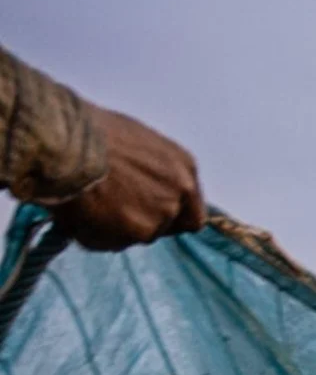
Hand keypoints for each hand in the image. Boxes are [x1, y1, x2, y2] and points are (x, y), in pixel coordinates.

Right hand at [48, 107, 204, 250]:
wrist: (66, 141)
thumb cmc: (89, 131)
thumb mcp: (133, 142)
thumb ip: (147, 171)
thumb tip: (135, 186)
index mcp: (183, 168)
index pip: (190, 213)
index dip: (169, 218)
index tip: (146, 215)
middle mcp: (180, 195)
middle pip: (165, 226)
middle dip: (139, 222)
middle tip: (109, 209)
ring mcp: (162, 215)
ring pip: (136, 236)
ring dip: (113, 228)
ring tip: (86, 203)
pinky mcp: (138, 232)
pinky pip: (111, 243)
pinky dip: (93, 234)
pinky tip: (77, 212)